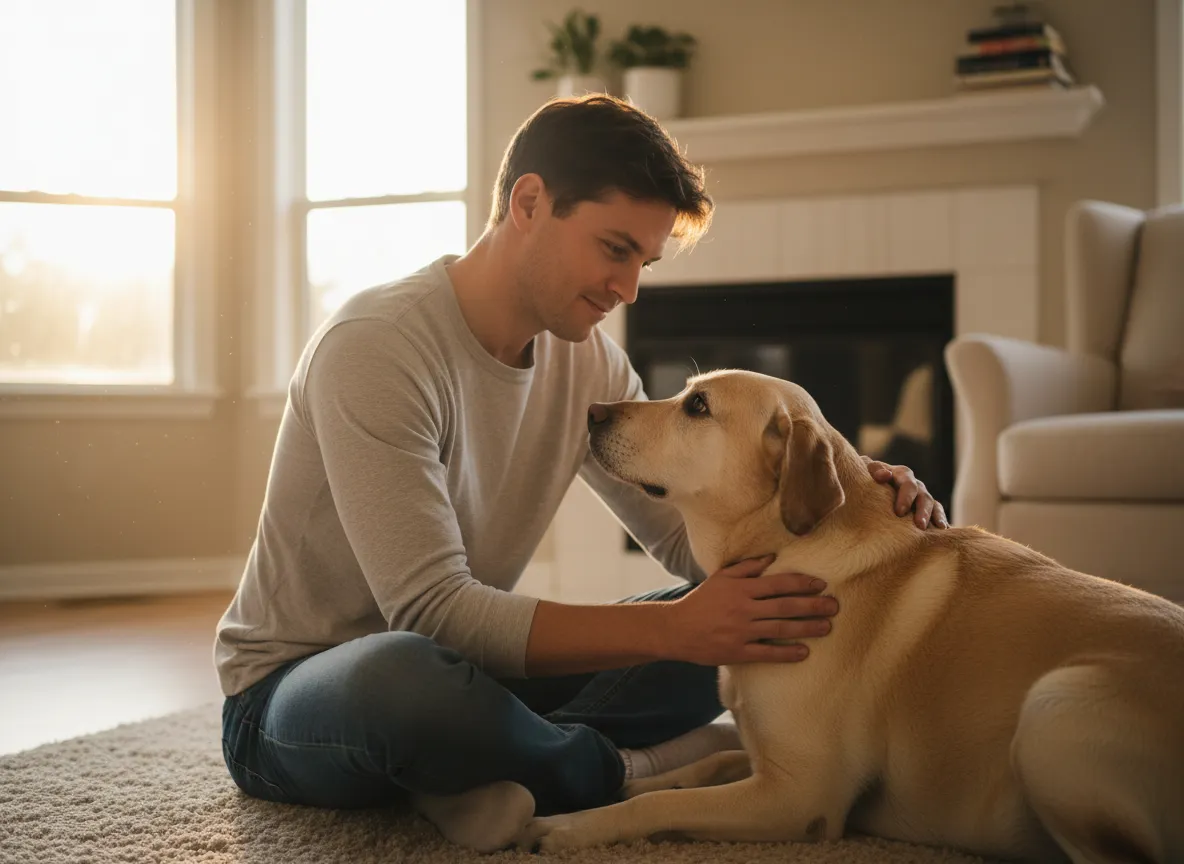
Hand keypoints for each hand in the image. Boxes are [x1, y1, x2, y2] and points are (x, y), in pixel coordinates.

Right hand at [665, 555, 837, 664]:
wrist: (676, 629)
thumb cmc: (701, 601)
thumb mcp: (721, 578)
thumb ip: (746, 567)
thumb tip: (772, 557)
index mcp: (741, 588)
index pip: (777, 583)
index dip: (801, 583)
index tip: (821, 584)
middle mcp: (743, 608)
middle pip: (784, 606)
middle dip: (812, 605)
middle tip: (835, 606)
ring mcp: (741, 631)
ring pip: (780, 629)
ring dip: (806, 628)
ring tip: (827, 627)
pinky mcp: (737, 652)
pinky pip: (766, 653)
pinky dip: (786, 653)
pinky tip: (804, 653)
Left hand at [863, 456, 948, 529]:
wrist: (871, 486)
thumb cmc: (868, 478)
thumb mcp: (869, 470)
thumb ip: (875, 470)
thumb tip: (885, 475)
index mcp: (902, 474)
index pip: (908, 484)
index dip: (906, 497)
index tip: (899, 512)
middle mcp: (915, 485)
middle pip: (924, 496)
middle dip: (923, 511)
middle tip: (919, 525)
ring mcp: (922, 496)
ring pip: (933, 505)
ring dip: (935, 517)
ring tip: (938, 529)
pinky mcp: (927, 508)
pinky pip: (937, 513)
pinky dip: (941, 521)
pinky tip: (943, 532)